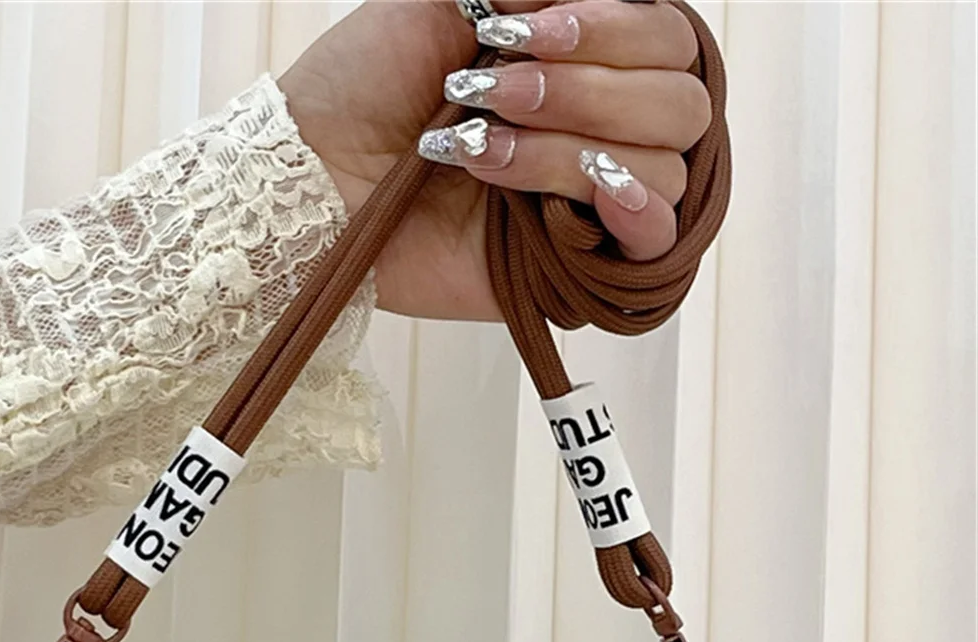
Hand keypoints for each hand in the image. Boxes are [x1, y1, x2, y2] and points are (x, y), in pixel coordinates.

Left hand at [279, 0, 711, 320]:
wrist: (315, 172)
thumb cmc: (368, 83)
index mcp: (584, 58)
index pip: (665, 39)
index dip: (612, 28)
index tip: (522, 30)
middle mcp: (600, 126)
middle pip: (678, 103)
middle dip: (584, 90)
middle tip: (492, 93)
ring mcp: (588, 198)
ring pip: (659, 167)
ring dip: (566, 149)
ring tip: (478, 150)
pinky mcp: (569, 263)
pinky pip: (653, 244)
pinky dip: (639, 212)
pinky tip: (597, 191)